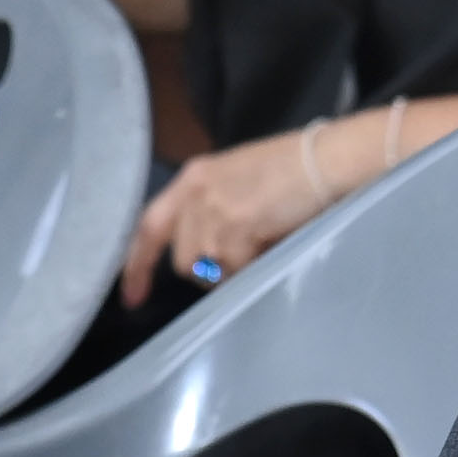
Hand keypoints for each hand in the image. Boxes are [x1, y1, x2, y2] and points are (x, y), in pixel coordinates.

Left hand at [123, 125, 337, 305]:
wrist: (326, 159)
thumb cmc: (292, 169)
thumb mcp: (236, 180)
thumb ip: (211, 209)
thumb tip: (204, 254)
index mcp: (192, 178)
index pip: (149, 226)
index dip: (136, 265)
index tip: (131, 297)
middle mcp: (195, 193)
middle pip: (182, 260)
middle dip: (209, 270)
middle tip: (244, 255)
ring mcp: (213, 211)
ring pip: (209, 270)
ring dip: (233, 270)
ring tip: (262, 244)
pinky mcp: (235, 228)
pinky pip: (235, 270)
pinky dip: (253, 267)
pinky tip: (273, 243)